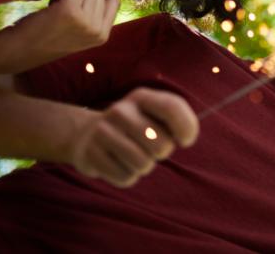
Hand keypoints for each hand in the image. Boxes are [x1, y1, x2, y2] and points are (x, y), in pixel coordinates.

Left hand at [9, 0, 119, 63]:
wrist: (21, 50)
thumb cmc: (47, 39)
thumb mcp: (79, 33)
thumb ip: (93, 17)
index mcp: (101, 36)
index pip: (114, 3)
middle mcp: (97, 30)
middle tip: (63, 5)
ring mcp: (86, 21)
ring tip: (57, 5)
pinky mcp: (71, 11)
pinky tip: (52, 2)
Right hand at [67, 87, 198, 187]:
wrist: (88, 134)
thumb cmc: (136, 127)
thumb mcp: (154, 114)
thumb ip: (176, 120)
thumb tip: (186, 137)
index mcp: (141, 97)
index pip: (172, 108)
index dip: (187, 128)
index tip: (186, 141)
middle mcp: (120, 111)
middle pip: (162, 145)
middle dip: (163, 152)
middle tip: (152, 147)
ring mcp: (103, 132)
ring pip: (143, 164)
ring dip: (145, 166)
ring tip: (135, 156)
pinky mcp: (90, 155)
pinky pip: (125, 178)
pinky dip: (128, 176)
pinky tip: (119, 163)